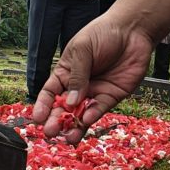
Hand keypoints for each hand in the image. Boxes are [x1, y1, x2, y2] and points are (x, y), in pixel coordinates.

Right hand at [31, 14, 153, 142]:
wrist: (132, 30)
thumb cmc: (103, 33)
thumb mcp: (83, 49)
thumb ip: (77, 76)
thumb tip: (70, 101)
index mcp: (66, 72)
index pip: (50, 92)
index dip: (43, 105)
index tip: (37, 118)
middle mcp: (78, 85)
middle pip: (64, 107)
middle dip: (57, 120)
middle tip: (51, 132)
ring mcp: (95, 92)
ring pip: (81, 113)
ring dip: (74, 126)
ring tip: (68, 138)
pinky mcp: (111, 96)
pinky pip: (99, 109)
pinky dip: (92, 116)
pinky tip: (86, 121)